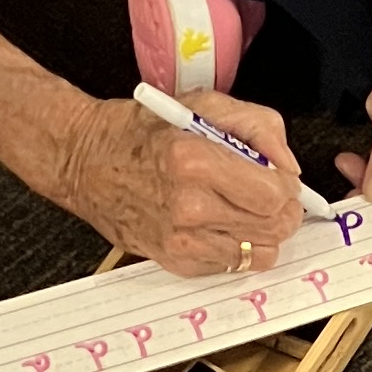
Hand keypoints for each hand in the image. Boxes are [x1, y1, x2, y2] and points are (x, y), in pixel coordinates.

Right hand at [62, 90, 302, 272]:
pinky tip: (220, 224)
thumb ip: (257, 126)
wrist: (84, 161)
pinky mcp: (174, 260)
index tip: (275, 176)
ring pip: (260, 254)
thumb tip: (288, 165)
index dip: (286, 186)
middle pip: (273, 228)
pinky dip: (236, 247)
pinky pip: (232, 266)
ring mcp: (180, 240)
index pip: (275, 195)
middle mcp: (189, 207)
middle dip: (281, 210)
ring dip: (262, 231)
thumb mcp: (202, 105)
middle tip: (266, 194)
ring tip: (244, 209)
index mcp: (196, 162)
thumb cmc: (139, 132)